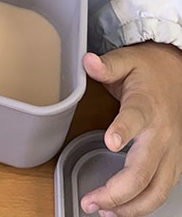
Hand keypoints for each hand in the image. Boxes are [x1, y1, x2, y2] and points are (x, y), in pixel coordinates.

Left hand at [81, 42, 181, 216]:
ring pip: (155, 191)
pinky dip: (142, 206)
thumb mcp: (127, 60)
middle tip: (90, 201)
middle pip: (143, 172)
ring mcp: (170, 153)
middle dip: (116, 193)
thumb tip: (88, 62)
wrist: (177, 75)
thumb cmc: (148, 71)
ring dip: (129, 207)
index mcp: (147, 106)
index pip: (136, 119)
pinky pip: (160, 192)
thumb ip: (108, 65)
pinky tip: (121, 210)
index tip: (110, 141)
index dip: (123, 130)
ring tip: (101, 211)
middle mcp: (161, 135)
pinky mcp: (173, 164)